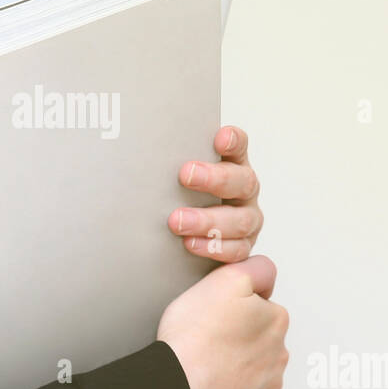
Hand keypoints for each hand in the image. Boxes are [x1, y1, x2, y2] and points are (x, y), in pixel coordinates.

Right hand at [157, 255, 288, 388]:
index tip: (218, 314)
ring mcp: (270, 386)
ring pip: (255, 369)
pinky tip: (214, 388)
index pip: (260, 304)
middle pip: (259, 338)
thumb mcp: (226, 278)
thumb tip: (265, 274)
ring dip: (237, 367)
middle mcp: (280, 353)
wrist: (177, 385)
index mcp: (276, 319)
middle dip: (239, 338)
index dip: (235, 306)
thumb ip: (255, 269)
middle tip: (209, 340)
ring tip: (208, 365)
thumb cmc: (193, 336)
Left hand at [168, 125, 262, 262]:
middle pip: (242, 181)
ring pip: (240, 220)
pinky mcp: (242, 247)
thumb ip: (170, 164)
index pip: (238, 147)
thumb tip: (140, 147)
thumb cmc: (179, 199)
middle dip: (214, 178)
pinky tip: (190, 244)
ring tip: (177, 221)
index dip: (233, 141)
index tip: (219, 138)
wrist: (182, 240)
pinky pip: (236, 250)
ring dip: (207, 221)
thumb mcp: (176, 179)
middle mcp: (244, 192)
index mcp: (232, 166)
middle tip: (185, 174)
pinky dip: (213, 248)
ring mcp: (247, 220)